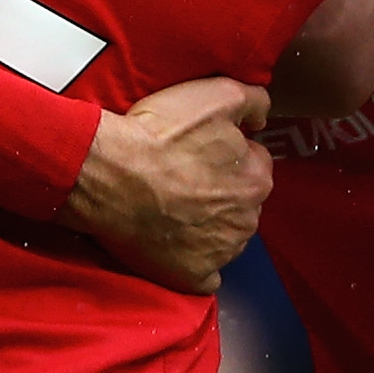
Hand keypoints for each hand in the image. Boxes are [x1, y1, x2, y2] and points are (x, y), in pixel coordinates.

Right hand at [60, 75, 269, 291]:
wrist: (110, 176)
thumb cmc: (162, 134)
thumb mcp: (216, 95)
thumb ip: (253, 101)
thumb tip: (263, 118)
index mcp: (257, 180)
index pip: (254, 165)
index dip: (228, 155)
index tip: (200, 152)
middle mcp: (247, 220)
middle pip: (241, 203)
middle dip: (221, 192)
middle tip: (183, 179)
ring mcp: (221, 254)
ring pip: (225, 237)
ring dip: (208, 226)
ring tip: (172, 210)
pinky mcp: (193, 277)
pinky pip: (204, 274)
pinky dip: (194, 263)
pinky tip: (174, 247)